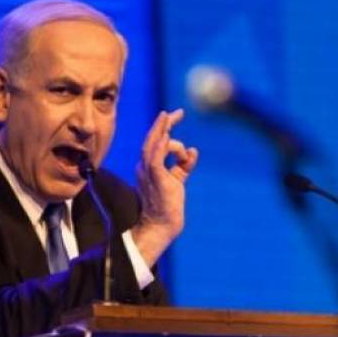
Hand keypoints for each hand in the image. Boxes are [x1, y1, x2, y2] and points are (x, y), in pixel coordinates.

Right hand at [131, 109, 198, 266]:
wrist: (162, 224)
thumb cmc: (168, 206)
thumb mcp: (177, 180)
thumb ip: (184, 166)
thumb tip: (194, 150)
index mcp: (148, 167)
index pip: (155, 144)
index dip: (163, 129)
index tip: (174, 115)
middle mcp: (144, 167)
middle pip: (151, 140)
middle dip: (162, 124)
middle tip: (176, 112)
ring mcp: (148, 172)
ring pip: (152, 146)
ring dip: (161, 130)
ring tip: (171, 117)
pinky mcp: (155, 178)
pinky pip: (156, 159)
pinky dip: (161, 147)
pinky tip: (167, 137)